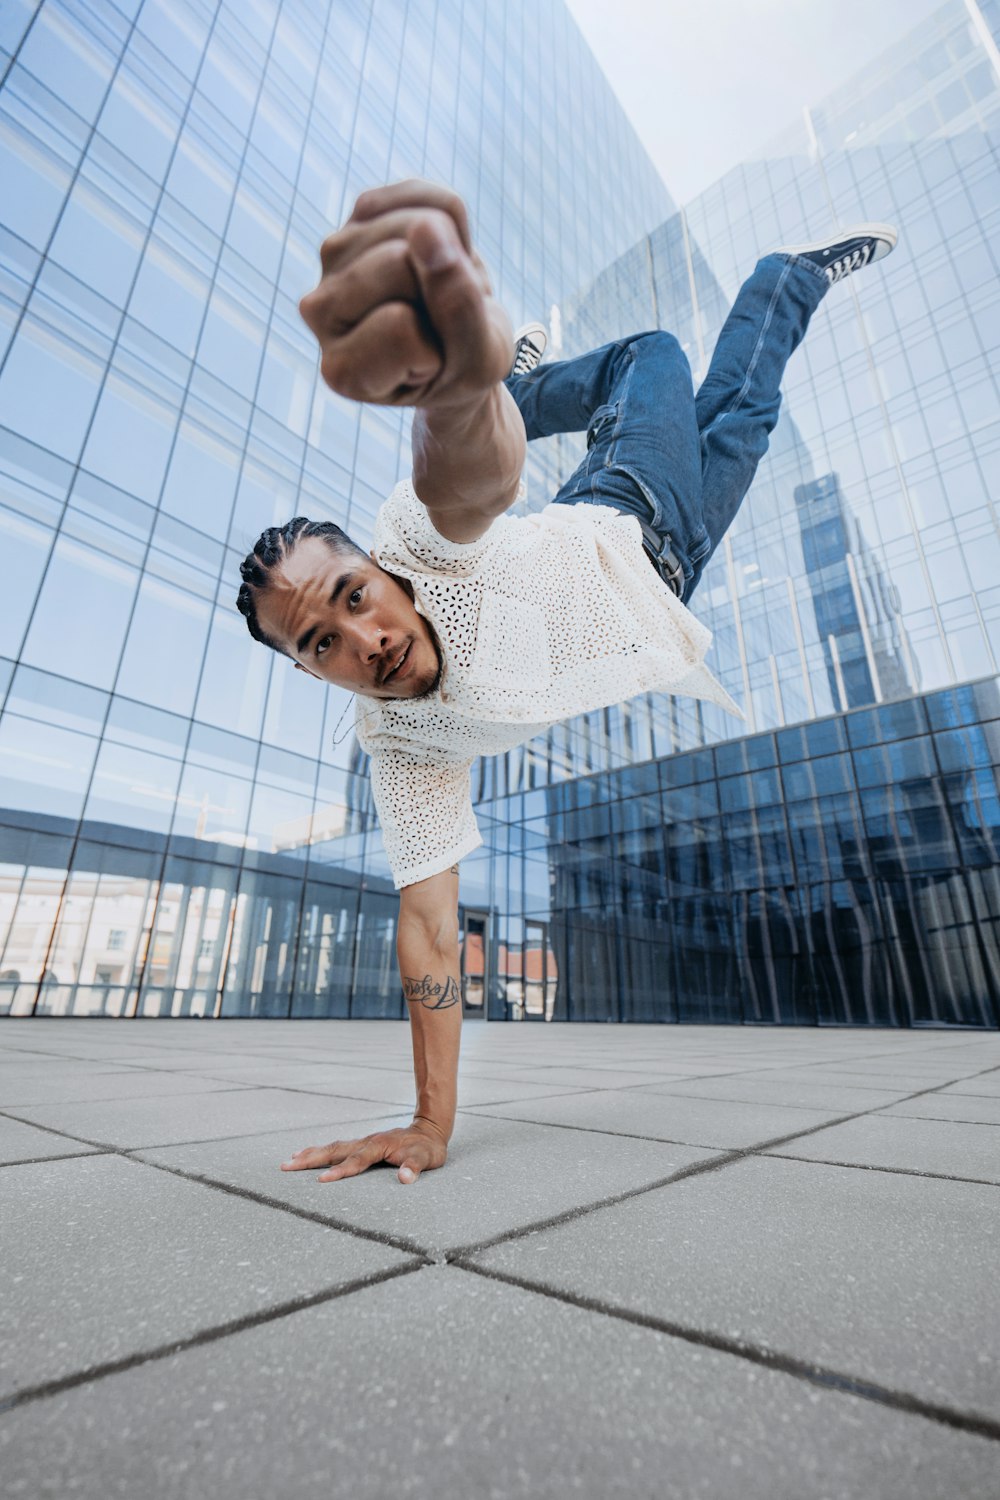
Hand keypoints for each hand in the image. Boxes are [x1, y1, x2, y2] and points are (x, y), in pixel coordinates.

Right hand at [280, 1118, 447, 1184]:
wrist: (429, 1129)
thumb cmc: (428, 1148)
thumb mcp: (427, 1158)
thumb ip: (415, 1167)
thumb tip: (404, 1178)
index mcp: (380, 1146)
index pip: (357, 1161)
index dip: (340, 1171)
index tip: (321, 1180)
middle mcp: (367, 1142)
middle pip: (335, 1150)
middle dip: (311, 1159)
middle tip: (287, 1166)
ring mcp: (363, 1142)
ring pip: (333, 1148)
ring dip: (312, 1154)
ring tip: (290, 1160)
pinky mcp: (362, 1145)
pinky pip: (337, 1148)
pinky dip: (321, 1152)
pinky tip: (309, 1155)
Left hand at [298, 178, 512, 409]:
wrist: (455, 344)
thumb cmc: (461, 366)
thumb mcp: (478, 361)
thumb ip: (458, 309)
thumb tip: (428, 227)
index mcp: (342, 370)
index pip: (398, 329)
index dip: (435, 345)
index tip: (433, 363)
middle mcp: (320, 311)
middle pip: (398, 264)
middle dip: (441, 288)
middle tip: (440, 322)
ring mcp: (334, 258)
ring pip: (412, 224)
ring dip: (451, 255)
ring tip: (440, 292)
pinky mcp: (359, 215)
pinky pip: (423, 193)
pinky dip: (452, 222)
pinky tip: (441, 255)